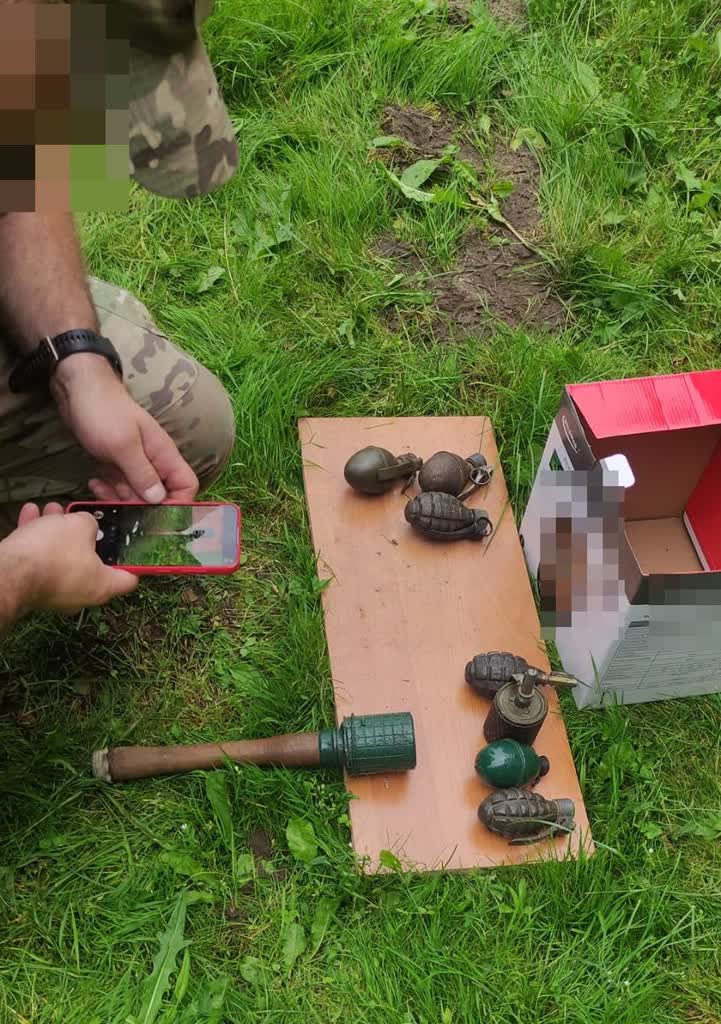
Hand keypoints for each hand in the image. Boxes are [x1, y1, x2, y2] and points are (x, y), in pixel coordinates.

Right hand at [1, 503, 137, 616]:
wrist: (8, 571)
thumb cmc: (53, 552)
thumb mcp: (81, 526)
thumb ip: (91, 523)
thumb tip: (86, 525)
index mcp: (103, 586)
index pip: (130, 578)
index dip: (135, 561)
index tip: (134, 547)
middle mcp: (81, 595)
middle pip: (92, 562)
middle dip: (85, 536)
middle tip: (83, 518)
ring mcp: (55, 593)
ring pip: (62, 557)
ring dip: (57, 531)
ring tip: (52, 509)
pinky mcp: (32, 587)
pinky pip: (40, 560)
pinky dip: (37, 539)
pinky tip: (31, 514)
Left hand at [51, 354, 198, 502]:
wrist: (77, 389)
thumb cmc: (104, 412)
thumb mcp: (123, 445)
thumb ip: (142, 474)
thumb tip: (159, 500)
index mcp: (164, 455)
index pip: (185, 486)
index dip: (177, 504)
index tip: (156, 516)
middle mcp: (153, 462)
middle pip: (159, 496)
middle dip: (140, 506)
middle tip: (117, 506)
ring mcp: (134, 463)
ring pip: (135, 493)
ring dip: (118, 498)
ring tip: (99, 489)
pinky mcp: (117, 464)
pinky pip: (118, 485)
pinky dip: (107, 489)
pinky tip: (94, 482)